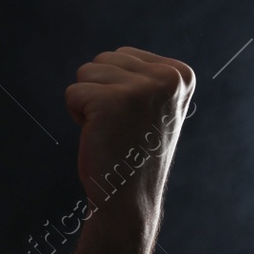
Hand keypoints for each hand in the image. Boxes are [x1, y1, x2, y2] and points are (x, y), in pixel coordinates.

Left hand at [63, 46, 195, 218]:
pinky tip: (98, 135)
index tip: (134, 118)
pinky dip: (76, 115)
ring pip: (85, 73)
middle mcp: (167, 77)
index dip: (115, 87)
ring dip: (88, 103)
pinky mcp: (112, 102)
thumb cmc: (134, 153)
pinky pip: (72, 93)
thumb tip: (115, 56)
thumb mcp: (153, 106)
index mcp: (181, 74)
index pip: (122, 55)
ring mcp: (141, 88)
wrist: (130, 198)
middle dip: (99, 92)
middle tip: (119, 126)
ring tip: (110, 130)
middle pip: (102, 60)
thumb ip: (143, 77)